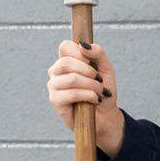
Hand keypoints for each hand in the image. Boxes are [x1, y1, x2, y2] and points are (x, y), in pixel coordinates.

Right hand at [47, 38, 124, 155]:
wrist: (105, 115)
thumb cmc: (103, 90)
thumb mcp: (106, 68)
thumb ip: (97, 53)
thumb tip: (82, 46)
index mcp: (66, 60)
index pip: (65, 46)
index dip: (80, 52)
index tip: (92, 63)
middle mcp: (56, 71)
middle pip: (66, 62)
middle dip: (88, 71)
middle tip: (98, 80)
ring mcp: (53, 86)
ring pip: (71, 78)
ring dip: (91, 85)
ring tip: (99, 92)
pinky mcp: (55, 100)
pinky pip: (71, 93)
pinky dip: (88, 95)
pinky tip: (94, 100)